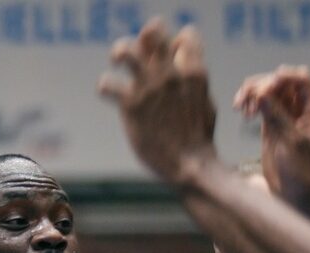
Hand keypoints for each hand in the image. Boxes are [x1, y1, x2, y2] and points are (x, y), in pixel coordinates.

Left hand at [98, 18, 217, 183]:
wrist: (190, 164)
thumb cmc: (198, 137)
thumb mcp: (205, 101)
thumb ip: (192, 78)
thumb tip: (182, 61)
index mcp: (193, 72)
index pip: (186, 34)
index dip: (177, 40)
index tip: (172, 54)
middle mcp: (170, 74)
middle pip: (154, 31)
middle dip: (146, 35)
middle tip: (142, 52)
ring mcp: (149, 88)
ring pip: (126, 51)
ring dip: (119, 52)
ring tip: (117, 60)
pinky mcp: (131, 105)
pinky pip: (108, 84)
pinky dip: (104, 87)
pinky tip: (108, 94)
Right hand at [233, 66, 309, 208]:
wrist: (294, 194)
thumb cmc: (300, 171)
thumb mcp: (290, 141)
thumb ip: (276, 115)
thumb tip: (261, 92)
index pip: (301, 80)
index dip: (284, 77)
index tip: (266, 86)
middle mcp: (299, 110)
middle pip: (280, 82)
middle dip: (262, 86)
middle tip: (249, 102)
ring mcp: (284, 116)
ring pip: (267, 91)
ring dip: (252, 93)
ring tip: (240, 107)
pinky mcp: (270, 125)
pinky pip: (259, 104)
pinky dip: (249, 103)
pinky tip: (242, 111)